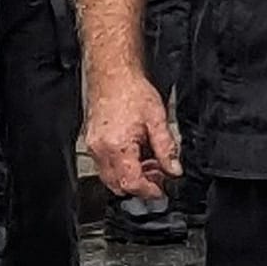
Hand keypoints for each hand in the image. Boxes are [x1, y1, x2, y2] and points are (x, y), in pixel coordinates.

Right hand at [84, 70, 180, 198]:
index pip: (131, 183)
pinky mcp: (92, 143)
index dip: (149, 191)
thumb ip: (167, 148)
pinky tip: (136, 154)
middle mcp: (100, 150)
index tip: (161, 190)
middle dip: (141, 185)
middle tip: (159, 174)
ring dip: (131, 177)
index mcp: (116, 146)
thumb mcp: (157, 119)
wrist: (113, 75)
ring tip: (150, 162)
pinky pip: (105, 166)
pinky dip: (122, 167)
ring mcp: (93, 148)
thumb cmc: (131, 91)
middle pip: (119, 186)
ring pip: (111, 178)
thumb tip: (174, 169)